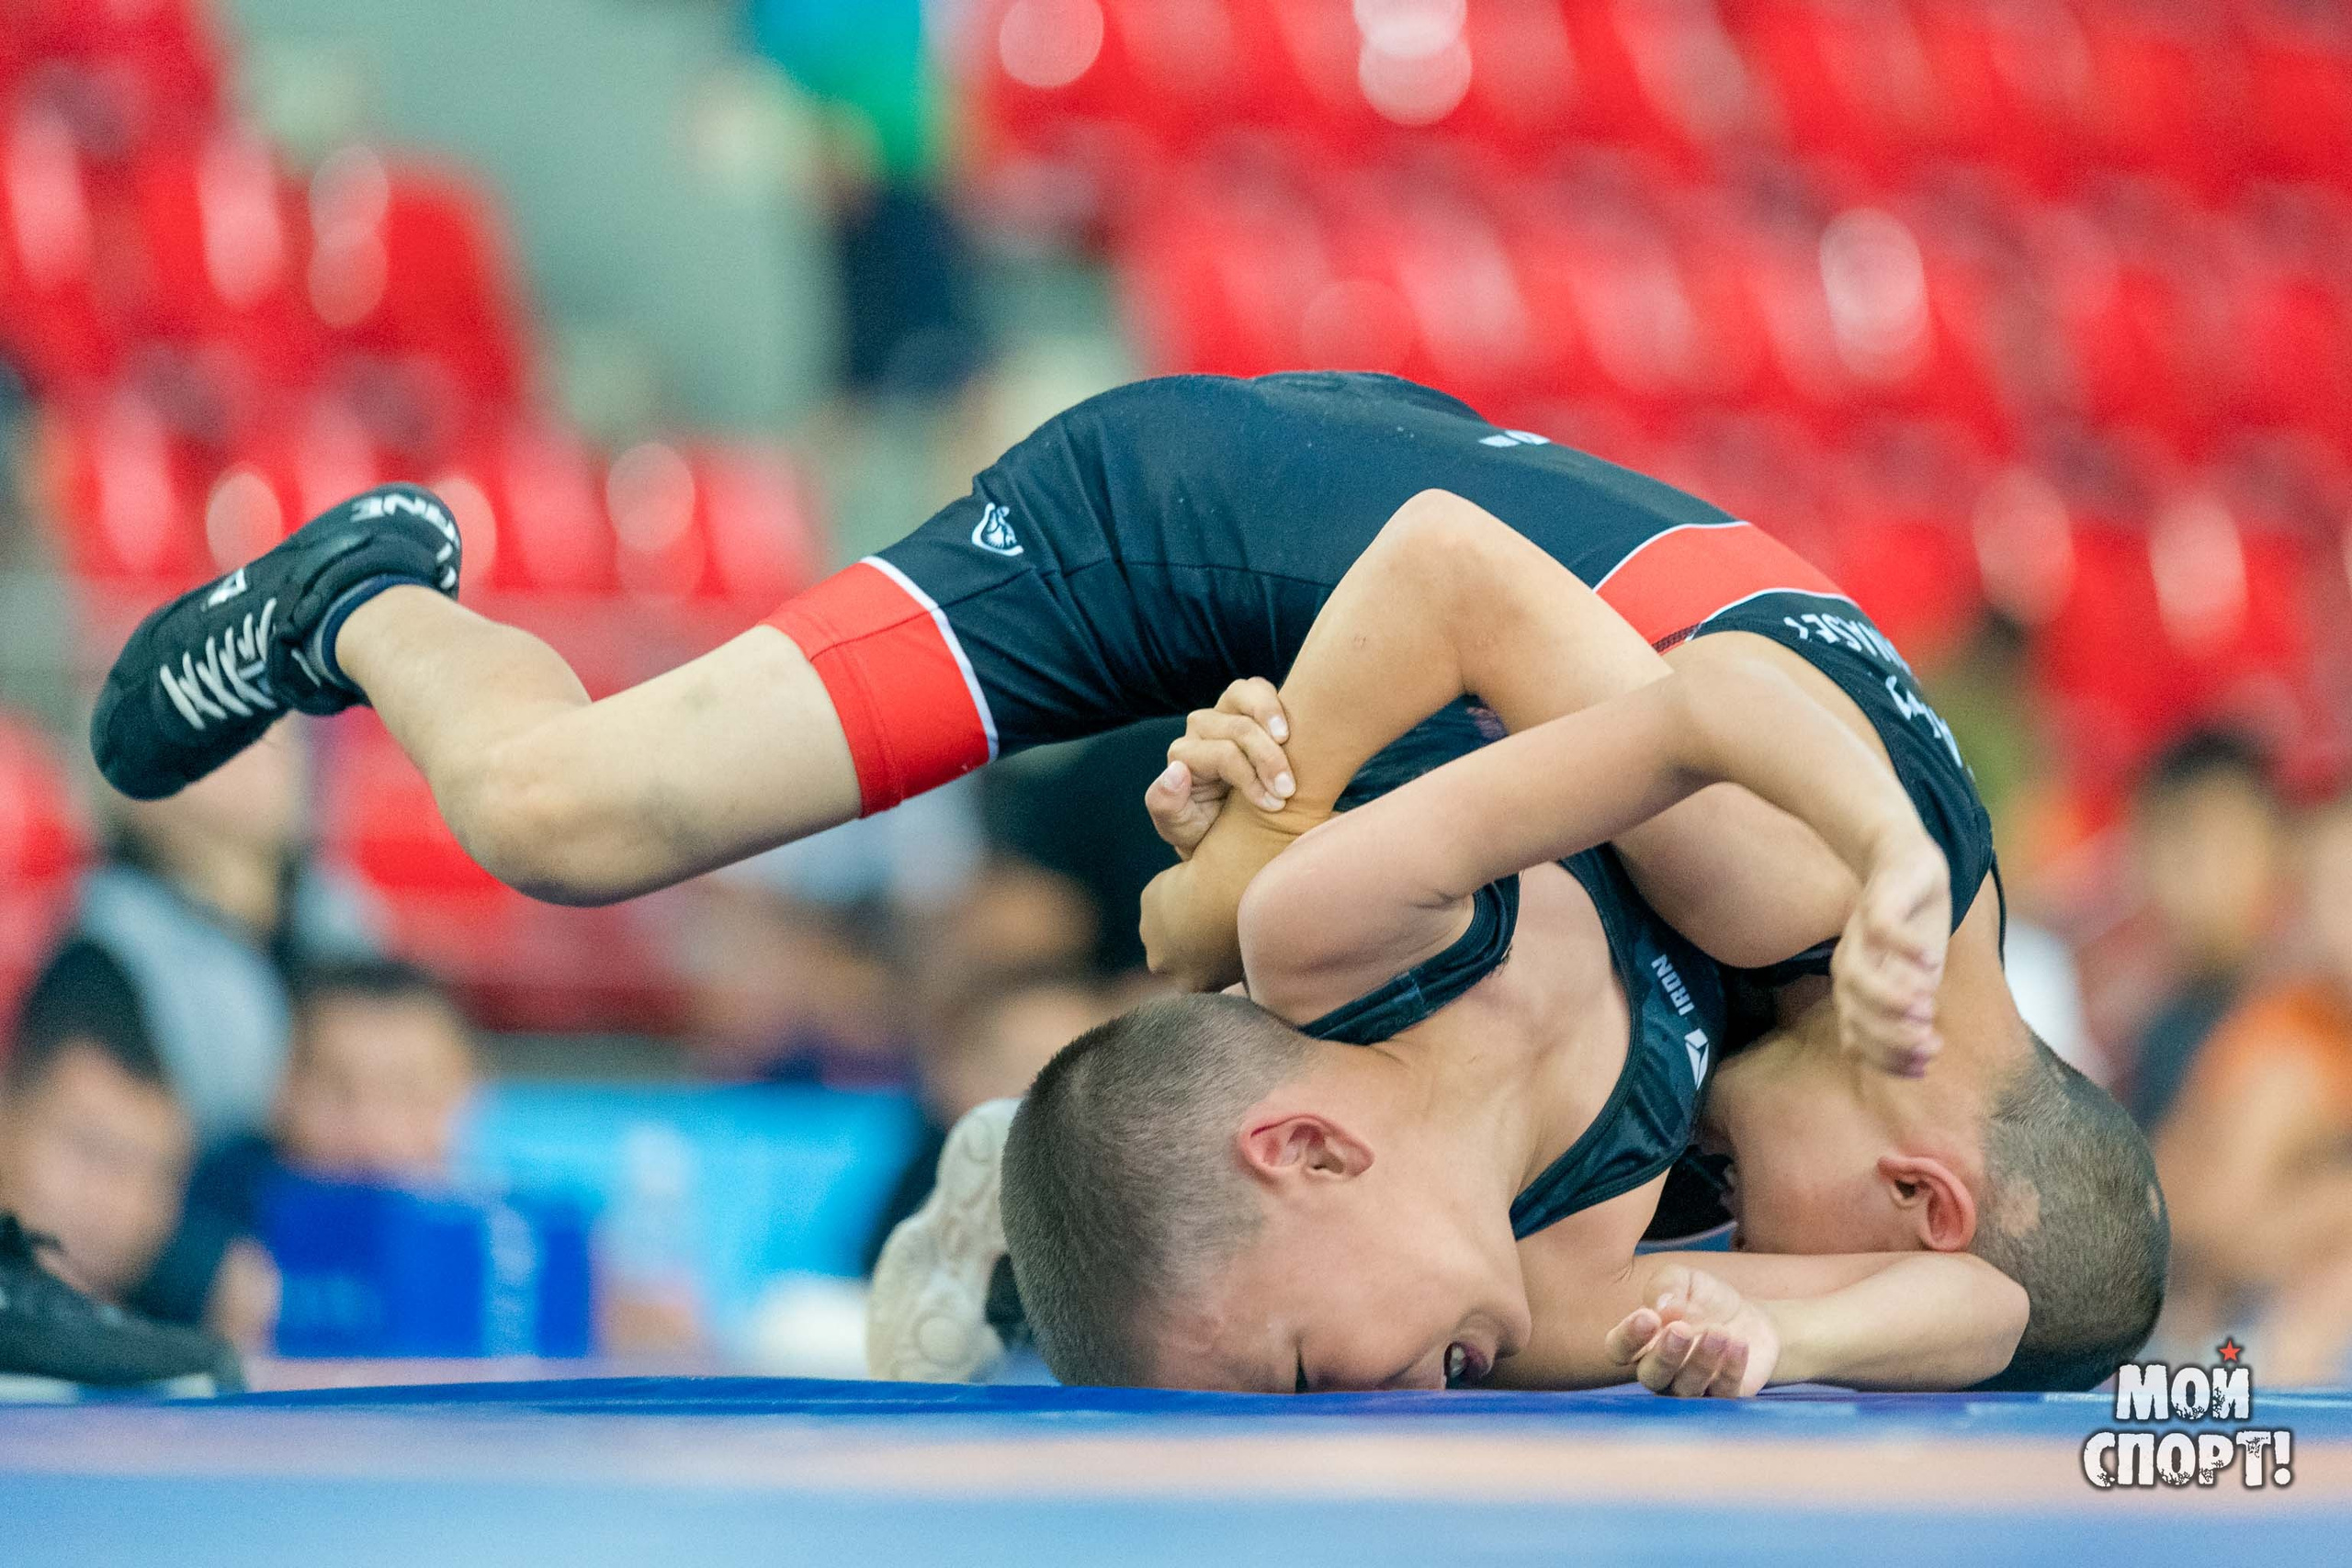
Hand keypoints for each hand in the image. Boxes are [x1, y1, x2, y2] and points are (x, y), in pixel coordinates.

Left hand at [1144, 677, 1293, 858]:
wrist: (1224, 829)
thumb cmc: (1201, 830)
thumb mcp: (1176, 826)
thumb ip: (1165, 804)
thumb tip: (1176, 771)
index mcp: (1183, 755)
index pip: (1222, 755)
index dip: (1251, 778)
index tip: (1274, 804)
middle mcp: (1201, 729)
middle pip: (1237, 727)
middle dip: (1267, 756)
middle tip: (1289, 788)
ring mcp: (1225, 714)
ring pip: (1244, 692)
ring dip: (1270, 714)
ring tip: (1289, 740)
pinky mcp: (1249, 710)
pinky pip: (1260, 689)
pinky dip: (1278, 703)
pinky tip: (1292, 729)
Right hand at [1604, 1264, 1779, 1397]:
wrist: (1748, 1313)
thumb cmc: (1703, 1297)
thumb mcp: (1683, 1279)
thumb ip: (1667, 1286)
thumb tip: (1662, 1307)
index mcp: (1641, 1342)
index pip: (1619, 1349)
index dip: (1627, 1338)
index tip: (1648, 1317)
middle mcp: (1661, 1369)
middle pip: (1651, 1376)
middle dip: (1664, 1356)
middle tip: (1681, 1329)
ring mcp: (1692, 1386)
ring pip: (1687, 1388)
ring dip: (1701, 1361)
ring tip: (1718, 1331)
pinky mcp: (1724, 1394)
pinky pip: (1723, 1392)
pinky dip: (1731, 1369)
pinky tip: (1738, 1343)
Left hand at [1830, 831, 1950, 1077]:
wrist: (1906, 866)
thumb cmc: (1910, 931)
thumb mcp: (1912, 979)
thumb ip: (1907, 1016)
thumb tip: (1916, 1064)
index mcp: (1854, 990)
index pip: (1858, 1035)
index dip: (1886, 1056)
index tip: (1925, 1067)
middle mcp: (1849, 965)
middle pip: (1853, 1010)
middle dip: (1890, 1034)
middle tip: (1931, 1043)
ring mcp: (1859, 934)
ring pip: (1858, 974)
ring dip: (1891, 996)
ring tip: (1927, 1007)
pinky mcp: (1876, 901)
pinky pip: (1881, 927)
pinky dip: (1903, 946)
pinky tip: (1931, 959)